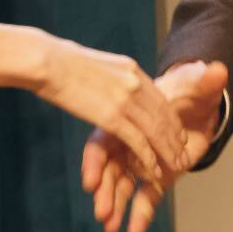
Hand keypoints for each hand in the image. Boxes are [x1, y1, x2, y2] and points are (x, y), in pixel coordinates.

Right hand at [35, 37, 191, 185]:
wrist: (48, 61)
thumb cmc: (61, 61)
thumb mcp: (96, 63)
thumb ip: (110, 75)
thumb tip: (109, 80)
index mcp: (131, 69)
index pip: (160, 98)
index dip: (171, 118)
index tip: (178, 132)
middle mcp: (135, 83)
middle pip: (164, 115)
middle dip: (176, 138)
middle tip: (184, 153)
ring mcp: (125, 100)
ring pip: (156, 131)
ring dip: (168, 151)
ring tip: (177, 166)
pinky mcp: (112, 116)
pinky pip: (138, 141)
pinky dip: (148, 157)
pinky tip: (154, 170)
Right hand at [81, 59, 227, 231]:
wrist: (200, 108)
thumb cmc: (190, 92)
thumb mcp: (195, 84)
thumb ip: (203, 79)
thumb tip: (218, 70)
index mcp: (127, 122)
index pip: (103, 144)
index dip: (95, 163)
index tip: (89, 182)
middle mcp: (129, 145)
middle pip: (110, 171)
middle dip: (104, 191)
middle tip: (101, 211)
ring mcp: (141, 164)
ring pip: (123, 188)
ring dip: (115, 206)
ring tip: (109, 226)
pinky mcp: (157, 178)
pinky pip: (146, 198)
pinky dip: (140, 215)